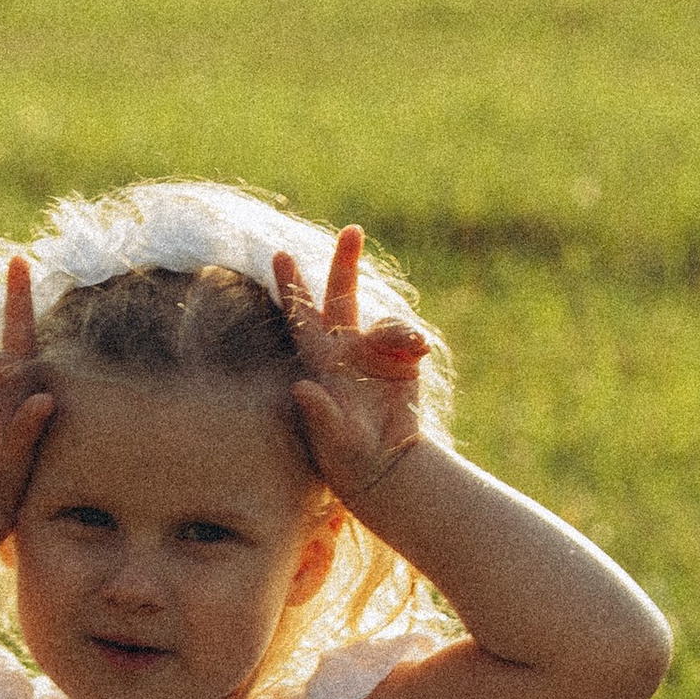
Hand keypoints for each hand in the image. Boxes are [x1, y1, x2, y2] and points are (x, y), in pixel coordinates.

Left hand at [273, 226, 429, 507]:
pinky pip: (409, 336)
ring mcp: (375, 354)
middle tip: (352, 230)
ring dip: (397, 331)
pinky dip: (413, 340)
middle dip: (346, 263)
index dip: (292, 286)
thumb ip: (318, 415)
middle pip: (343, 296)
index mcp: (319, 363)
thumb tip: (301, 388)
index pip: (300, 317)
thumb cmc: (347, 460)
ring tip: (413, 352)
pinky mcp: (404, 362)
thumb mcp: (330, 441)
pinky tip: (419, 356)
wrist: (385, 468)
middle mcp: (345, 351)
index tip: (280, 254)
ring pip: (385, 321)